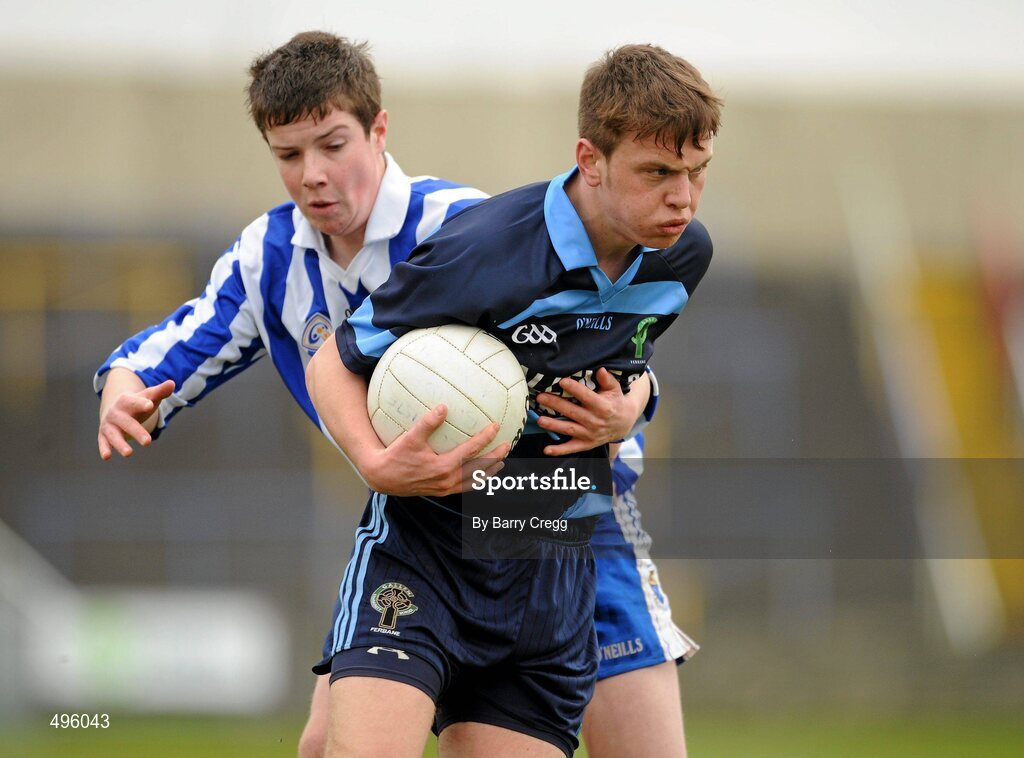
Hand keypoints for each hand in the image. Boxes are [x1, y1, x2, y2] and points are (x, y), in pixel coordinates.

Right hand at [97, 379, 175, 459]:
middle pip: (127, 423)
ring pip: (114, 435)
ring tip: (129, 453)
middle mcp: (116, 413)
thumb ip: (160, 391)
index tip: (150, 405)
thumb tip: (172, 383)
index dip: (141, 403)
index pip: (134, 402)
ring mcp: (109, 424)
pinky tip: (106, 457)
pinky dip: (104, 448)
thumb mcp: (148, 397)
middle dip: (136, 432)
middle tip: (148, 442)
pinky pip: (103, 442)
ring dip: (120, 444)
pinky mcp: (104, 435)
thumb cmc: (137, 404)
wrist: (116, 407)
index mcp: (126, 401)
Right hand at [360, 405, 508, 496]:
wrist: (383, 477)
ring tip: (501, 463)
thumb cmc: (396, 455)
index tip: (495, 426)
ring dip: (489, 472)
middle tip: (507, 445)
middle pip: (479, 469)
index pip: (471, 451)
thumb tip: (443, 407)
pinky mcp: (441, 492)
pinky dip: (476, 481)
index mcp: (443, 467)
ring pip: (474, 481)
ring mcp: (445, 488)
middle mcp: (447, 480)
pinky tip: (480, 475)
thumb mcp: (411, 438)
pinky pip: (464, 488)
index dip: (485, 438)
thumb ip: (428, 422)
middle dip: (495, 457)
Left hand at [535, 368, 647, 455]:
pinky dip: (560, 450)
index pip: (586, 397)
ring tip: (539, 420)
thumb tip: (601, 370)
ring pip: (569, 429)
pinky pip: (572, 448)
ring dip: (553, 425)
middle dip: (556, 405)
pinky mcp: (586, 443)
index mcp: (603, 407)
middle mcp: (595, 421)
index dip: (574, 389)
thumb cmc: (615, 402)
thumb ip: (608, 380)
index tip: (562, 381)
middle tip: (540, 397)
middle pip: (573, 412)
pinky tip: (547, 450)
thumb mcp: (615, 389)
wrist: (623, 423)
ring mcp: (590, 434)